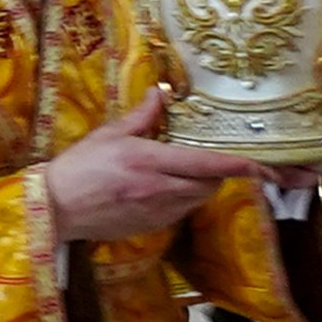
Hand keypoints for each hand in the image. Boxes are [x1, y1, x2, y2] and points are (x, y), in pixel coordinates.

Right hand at [44, 88, 264, 243]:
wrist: (57, 208)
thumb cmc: (79, 166)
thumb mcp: (108, 134)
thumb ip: (141, 115)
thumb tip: (161, 93)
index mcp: (150, 162)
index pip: (207, 164)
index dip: (239, 164)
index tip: (263, 164)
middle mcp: (161, 190)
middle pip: (210, 184)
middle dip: (220, 172)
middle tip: (216, 156)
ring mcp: (158, 213)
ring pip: (198, 199)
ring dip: (203, 185)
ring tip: (188, 169)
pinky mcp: (153, 227)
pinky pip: (182, 211)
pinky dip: (185, 198)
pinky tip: (167, 187)